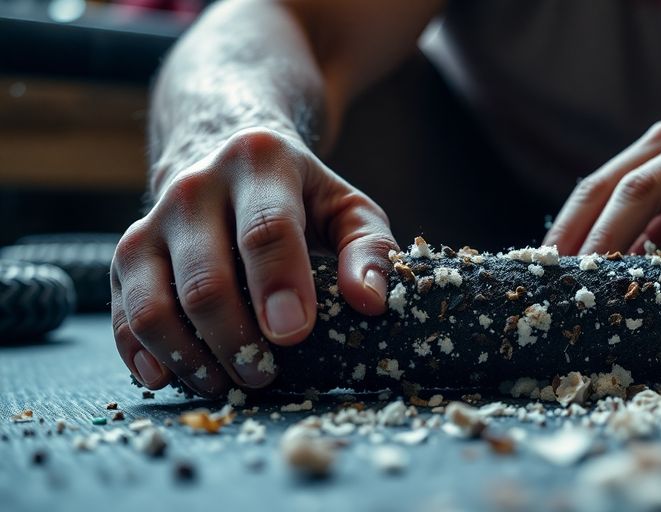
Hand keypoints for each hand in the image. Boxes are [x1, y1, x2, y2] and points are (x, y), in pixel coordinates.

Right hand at [111, 128, 397, 396]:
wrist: (221, 150)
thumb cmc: (299, 194)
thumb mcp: (347, 207)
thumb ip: (369, 249)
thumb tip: (370, 302)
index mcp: (259, 163)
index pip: (266, 230)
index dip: (279, 286)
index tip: (293, 334)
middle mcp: (195, 188)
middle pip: (206, 281)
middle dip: (236, 340)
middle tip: (265, 375)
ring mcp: (151, 222)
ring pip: (154, 306)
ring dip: (191, 358)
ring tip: (227, 383)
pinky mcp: (125, 257)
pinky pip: (123, 316)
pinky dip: (145, 355)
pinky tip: (172, 378)